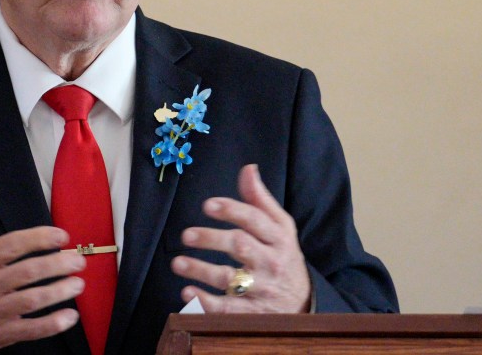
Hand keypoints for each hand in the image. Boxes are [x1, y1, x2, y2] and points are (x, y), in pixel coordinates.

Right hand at [0, 184, 85, 354]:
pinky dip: (52, 325)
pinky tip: (69, 316)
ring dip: (58, 292)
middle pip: (26, 272)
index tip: (61, 236)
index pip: (11, 245)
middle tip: (77, 260)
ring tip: (78, 284)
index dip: (39, 238)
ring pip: (31, 300)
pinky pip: (30, 330)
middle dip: (57, 264)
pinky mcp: (0, 334)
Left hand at [170, 164, 311, 312]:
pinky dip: (206, 303)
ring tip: (177, 263)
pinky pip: (227, 309)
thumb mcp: (280, 227)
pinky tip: (187, 293)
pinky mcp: (252, 313)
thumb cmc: (283, 256)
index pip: (255, 220)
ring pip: (230, 279)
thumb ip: (260, 200)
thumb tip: (248, 169)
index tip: (208, 205)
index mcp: (279, 238)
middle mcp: (271, 263)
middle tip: (186, 235)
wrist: (304, 302)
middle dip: (211, 239)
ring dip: (201, 270)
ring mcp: (262, 289)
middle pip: (240, 247)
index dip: (232, 210)